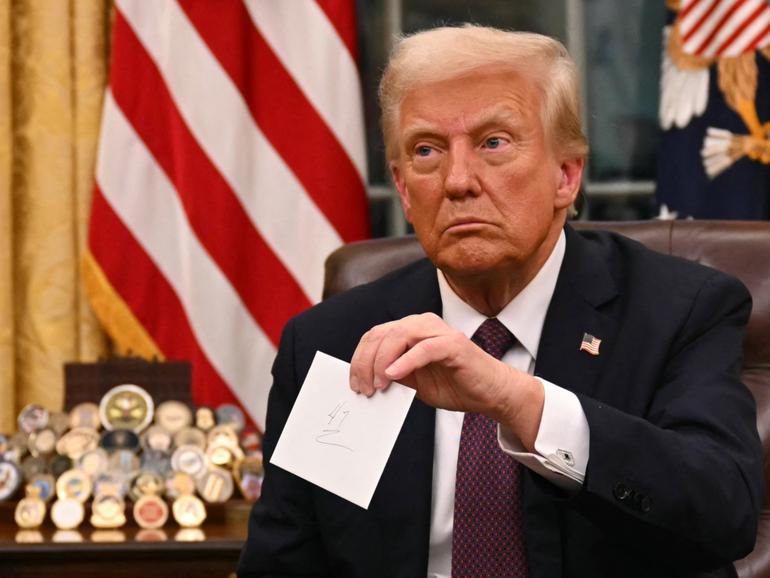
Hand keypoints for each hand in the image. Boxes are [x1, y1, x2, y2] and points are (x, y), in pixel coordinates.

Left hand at [349, 313, 543, 448]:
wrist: (490, 393)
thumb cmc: (455, 385)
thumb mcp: (415, 382)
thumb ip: (394, 374)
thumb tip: (367, 379)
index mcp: (411, 329)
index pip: (375, 336)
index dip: (359, 358)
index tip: (354, 384)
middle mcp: (423, 324)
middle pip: (382, 334)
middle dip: (365, 362)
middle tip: (363, 388)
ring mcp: (439, 331)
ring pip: (398, 336)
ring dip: (382, 362)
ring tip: (378, 384)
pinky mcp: (453, 344)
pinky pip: (423, 348)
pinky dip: (405, 361)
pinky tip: (393, 376)